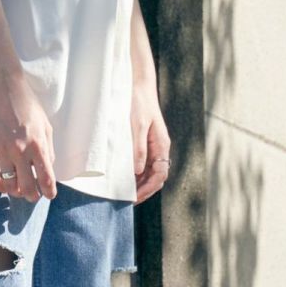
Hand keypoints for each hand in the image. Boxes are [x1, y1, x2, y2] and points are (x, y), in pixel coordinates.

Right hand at [0, 67, 56, 201]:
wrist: (2, 88)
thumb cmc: (27, 105)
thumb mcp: (45, 126)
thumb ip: (48, 149)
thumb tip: (47, 169)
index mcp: (38, 145)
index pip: (46, 178)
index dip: (49, 192)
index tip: (49, 195)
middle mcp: (21, 151)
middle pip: (27, 187)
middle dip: (32, 196)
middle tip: (33, 196)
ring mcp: (2, 151)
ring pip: (9, 185)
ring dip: (15, 192)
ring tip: (18, 191)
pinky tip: (3, 186)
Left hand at [131, 77, 169, 204]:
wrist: (138, 85)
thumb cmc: (138, 103)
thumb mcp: (137, 125)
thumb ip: (138, 148)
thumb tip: (137, 171)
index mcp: (162, 145)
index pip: (160, 175)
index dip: (148, 188)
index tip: (134, 197)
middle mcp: (160, 148)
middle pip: (155, 177)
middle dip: (143, 190)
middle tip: (126, 201)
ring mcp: (153, 146)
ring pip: (149, 172)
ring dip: (138, 184)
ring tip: (123, 194)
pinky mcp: (144, 142)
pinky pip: (142, 163)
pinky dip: (135, 174)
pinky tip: (123, 178)